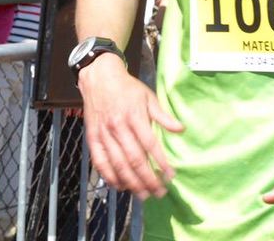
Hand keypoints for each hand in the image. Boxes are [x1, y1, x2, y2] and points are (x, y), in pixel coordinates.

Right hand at [79, 54, 182, 199]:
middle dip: (148, 179)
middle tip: (159, 192)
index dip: (161, 162)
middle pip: (134, 160)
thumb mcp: (148, 97)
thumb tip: (181, 129)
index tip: (171, 176)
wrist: (99, 78)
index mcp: (134, 116)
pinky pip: (100, 162)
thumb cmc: (127, 89)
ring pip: (118, 164)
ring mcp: (104, 134)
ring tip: (143, 194)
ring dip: (131, 183)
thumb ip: (163, 116)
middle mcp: (118, 127)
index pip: (150, 144)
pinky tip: (120, 186)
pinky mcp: (92, 139)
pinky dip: (109, 177)